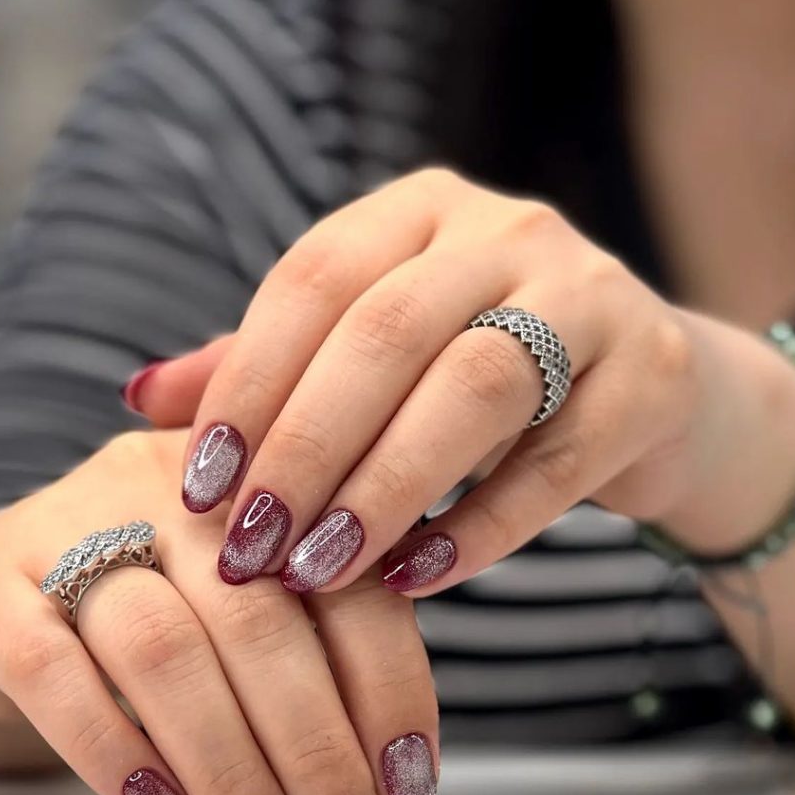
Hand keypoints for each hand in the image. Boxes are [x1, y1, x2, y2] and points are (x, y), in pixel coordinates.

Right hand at [0, 429, 438, 794]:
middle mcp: (163, 487)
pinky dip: (116, 753)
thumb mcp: (237, 593)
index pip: (344, 576)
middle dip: (317, 751)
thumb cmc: (143, 605)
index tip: (410, 787)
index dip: (389, 686)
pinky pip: (52, 673)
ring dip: (233, 771)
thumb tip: (390, 769)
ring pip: (164, 650)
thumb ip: (314, 641)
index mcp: (251, 478)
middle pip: (258, 619)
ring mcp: (63, 529)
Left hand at [127, 167, 703, 593]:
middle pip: (386, 333)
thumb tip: (140, 399)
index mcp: (421, 212)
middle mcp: (508, 232)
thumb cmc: (480, 372)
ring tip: (317, 573)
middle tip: (250, 549)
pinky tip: (414, 581)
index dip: (248, 385)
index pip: (313, 281)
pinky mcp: (653, 375)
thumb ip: (266, 368)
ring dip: (382, 490)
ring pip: (473, 388)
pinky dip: (479, 528)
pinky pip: (557, 463)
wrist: (647, 388)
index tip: (199, 489)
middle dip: (306, 449)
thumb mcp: (371, 355)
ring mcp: (592, 295)